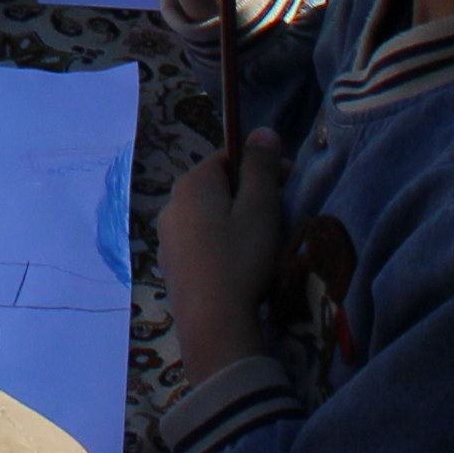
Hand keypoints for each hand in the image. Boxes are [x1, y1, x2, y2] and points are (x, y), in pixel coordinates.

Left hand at [155, 133, 292, 372]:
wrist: (212, 321)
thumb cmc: (240, 258)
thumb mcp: (260, 209)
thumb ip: (261, 168)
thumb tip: (262, 130)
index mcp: (192, 184)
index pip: (227, 158)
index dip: (259, 166)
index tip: (287, 185)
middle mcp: (171, 204)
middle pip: (215, 187)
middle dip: (246, 194)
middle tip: (276, 217)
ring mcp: (166, 237)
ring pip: (206, 216)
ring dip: (232, 221)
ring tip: (259, 246)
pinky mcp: (170, 265)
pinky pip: (198, 242)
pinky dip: (218, 245)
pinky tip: (236, 267)